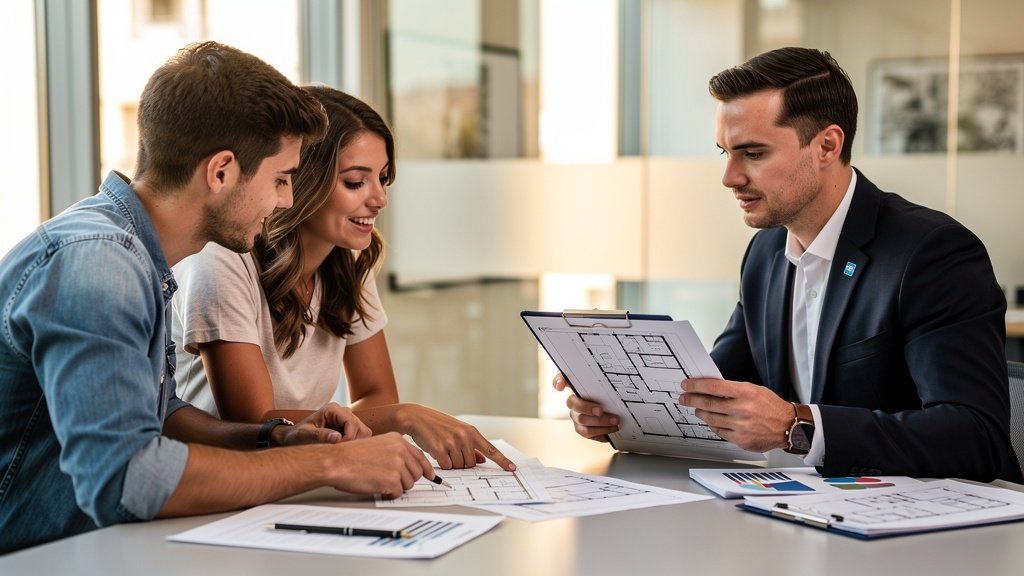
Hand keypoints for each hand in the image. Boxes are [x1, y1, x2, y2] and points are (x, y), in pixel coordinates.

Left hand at [278, 403, 372, 445]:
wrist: (293, 438)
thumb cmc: (297, 436)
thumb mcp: (304, 435)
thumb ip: (320, 435)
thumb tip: (338, 438)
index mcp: (332, 409)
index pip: (351, 423)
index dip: (348, 438)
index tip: (338, 449)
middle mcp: (343, 412)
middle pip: (361, 428)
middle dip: (353, 442)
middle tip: (339, 452)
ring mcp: (347, 420)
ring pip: (364, 433)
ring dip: (355, 444)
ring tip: (340, 451)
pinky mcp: (349, 429)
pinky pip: (360, 437)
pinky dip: (354, 445)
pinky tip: (342, 450)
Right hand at [325, 432, 435, 498]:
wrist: (337, 461)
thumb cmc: (351, 455)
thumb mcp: (378, 445)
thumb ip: (395, 453)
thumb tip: (410, 466)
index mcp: (398, 440)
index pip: (420, 457)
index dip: (426, 469)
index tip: (431, 475)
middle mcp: (400, 451)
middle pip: (416, 473)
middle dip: (405, 480)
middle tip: (390, 481)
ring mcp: (397, 465)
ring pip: (408, 484)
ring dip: (396, 487)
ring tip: (379, 481)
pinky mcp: (392, 480)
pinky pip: (398, 493)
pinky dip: (389, 494)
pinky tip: (377, 487)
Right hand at [398, 404, 515, 470]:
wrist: (417, 417)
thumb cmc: (438, 425)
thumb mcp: (457, 431)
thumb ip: (471, 446)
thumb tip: (482, 459)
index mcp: (471, 432)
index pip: (490, 449)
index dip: (502, 460)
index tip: (512, 468)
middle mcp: (464, 436)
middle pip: (471, 464)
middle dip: (462, 462)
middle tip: (451, 451)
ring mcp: (452, 442)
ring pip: (459, 466)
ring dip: (451, 462)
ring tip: (443, 448)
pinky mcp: (439, 448)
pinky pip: (447, 466)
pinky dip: (442, 463)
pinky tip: (436, 452)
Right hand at [552, 373, 617, 441]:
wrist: (615, 414)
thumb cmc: (608, 397)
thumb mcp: (606, 386)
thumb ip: (602, 378)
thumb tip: (612, 367)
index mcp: (576, 388)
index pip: (561, 380)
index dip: (559, 382)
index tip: (561, 385)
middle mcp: (573, 402)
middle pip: (573, 403)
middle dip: (587, 408)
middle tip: (600, 410)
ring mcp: (576, 416)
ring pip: (582, 420)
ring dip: (600, 421)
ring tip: (615, 420)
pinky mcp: (582, 429)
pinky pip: (588, 432)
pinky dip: (602, 430)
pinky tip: (613, 428)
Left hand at [679, 377, 791, 451]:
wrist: (789, 427)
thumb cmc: (771, 406)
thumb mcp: (754, 390)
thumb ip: (733, 389)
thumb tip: (710, 387)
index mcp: (746, 393)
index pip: (713, 387)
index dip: (696, 385)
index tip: (686, 385)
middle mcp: (743, 409)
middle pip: (708, 403)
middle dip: (691, 400)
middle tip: (684, 398)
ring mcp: (741, 426)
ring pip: (710, 419)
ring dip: (700, 413)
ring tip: (697, 409)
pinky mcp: (740, 440)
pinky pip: (719, 431)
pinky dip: (712, 425)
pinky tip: (711, 420)